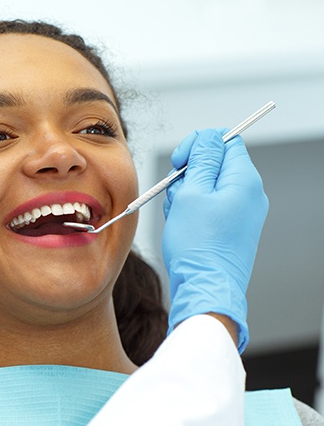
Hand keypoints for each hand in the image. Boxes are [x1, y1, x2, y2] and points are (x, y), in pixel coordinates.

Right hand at [162, 128, 267, 352]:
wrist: (205, 288)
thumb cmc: (198, 247)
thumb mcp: (193, 194)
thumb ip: (202, 160)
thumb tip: (209, 137)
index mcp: (244, 181)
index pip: (225, 141)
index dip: (198, 145)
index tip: (179, 161)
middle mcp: (249, 194)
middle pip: (214, 164)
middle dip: (188, 174)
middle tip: (177, 195)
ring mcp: (242, 212)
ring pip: (208, 186)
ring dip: (186, 194)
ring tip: (179, 216)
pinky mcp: (232, 227)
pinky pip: (209, 206)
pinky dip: (192, 210)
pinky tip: (183, 226)